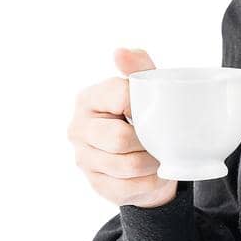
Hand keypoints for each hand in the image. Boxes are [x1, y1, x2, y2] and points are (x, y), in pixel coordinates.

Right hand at [68, 48, 180, 207]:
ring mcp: (84, 159)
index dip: (144, 105)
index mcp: (88, 99)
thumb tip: (120, 52)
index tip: (158, 110)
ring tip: (160, 157)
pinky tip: (154, 175)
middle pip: (120, 138)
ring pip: (126, 166)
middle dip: (148, 141)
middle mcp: (78, 128)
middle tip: (162, 140)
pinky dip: (149, 183)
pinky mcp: (96, 184)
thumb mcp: (146, 90)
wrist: (146, 158)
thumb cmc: (144, 118)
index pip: (120, 97)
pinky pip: (128, 188)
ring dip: (151, 163)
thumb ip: (139, 68)